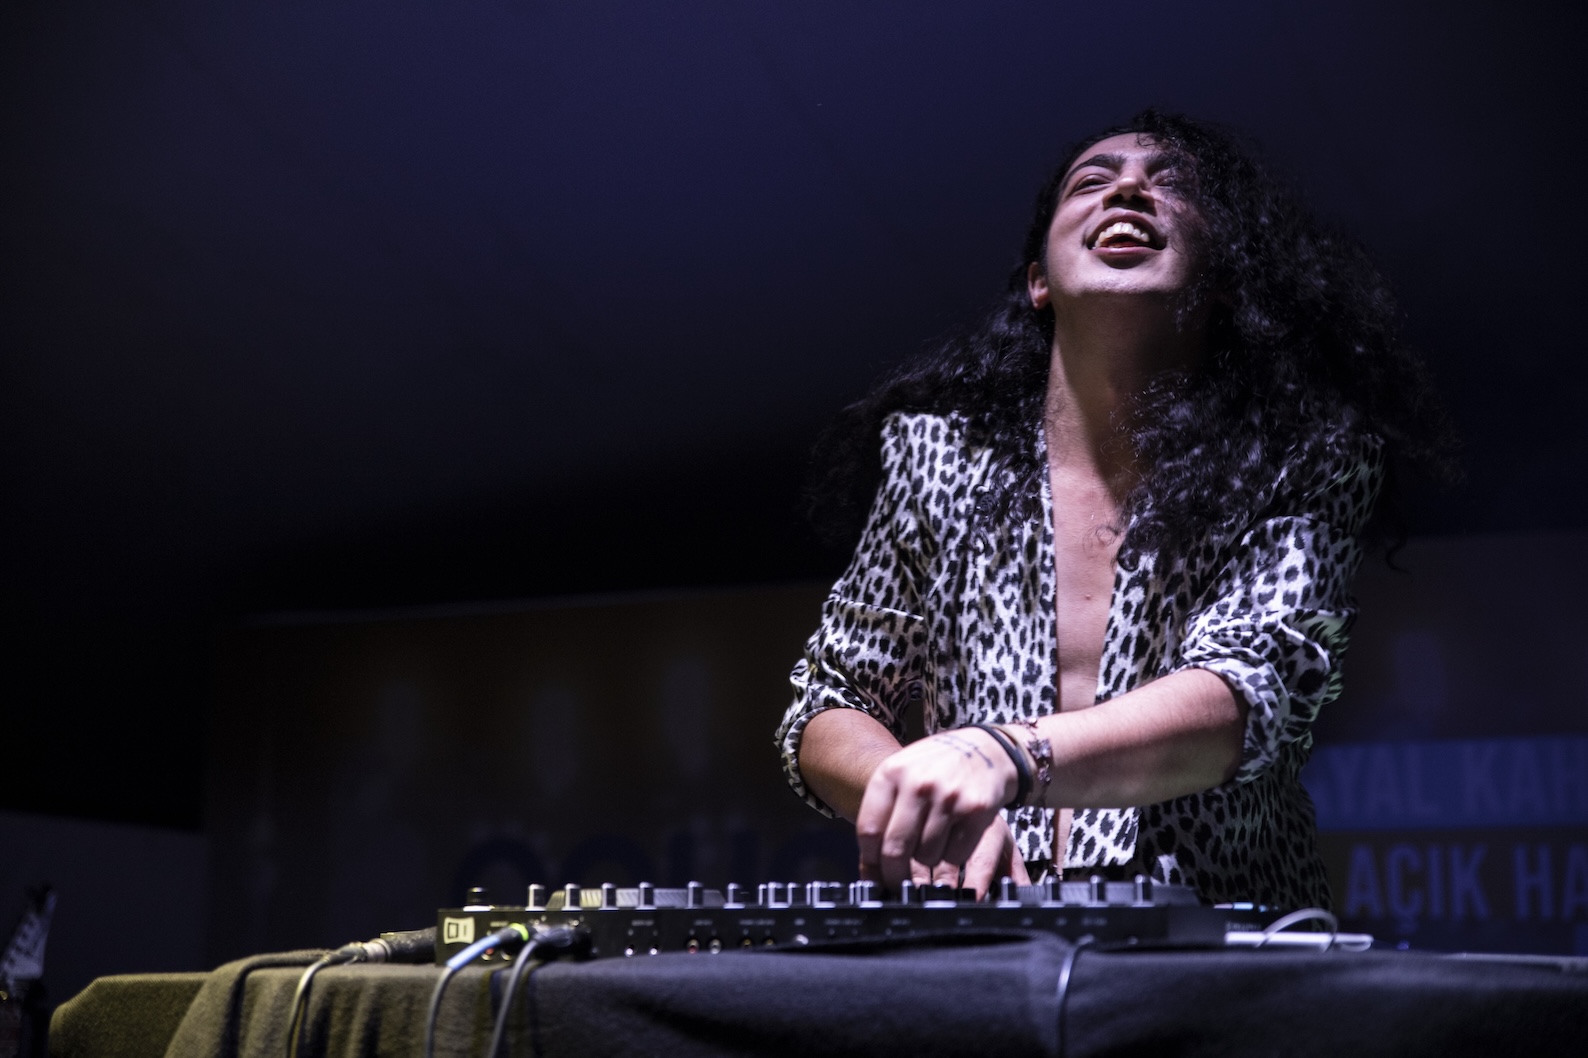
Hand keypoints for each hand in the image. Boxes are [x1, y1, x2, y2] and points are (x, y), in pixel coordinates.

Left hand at [855, 728, 1017, 892]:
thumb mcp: (903, 772)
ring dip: (927, 861)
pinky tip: (953, 839)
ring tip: (932, 846)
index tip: (873, 874)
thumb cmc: (937, 765)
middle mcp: (918, 783)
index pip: (869, 830)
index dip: (869, 860)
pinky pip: (955, 855)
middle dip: (894, 875)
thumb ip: (883, 810)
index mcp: (891, 772)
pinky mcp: (976, 810)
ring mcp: (948, 797)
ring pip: (926, 856)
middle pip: (895, 849)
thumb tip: (870, 865)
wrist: (986, 748)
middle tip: (898, 883)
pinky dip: (952, 856)